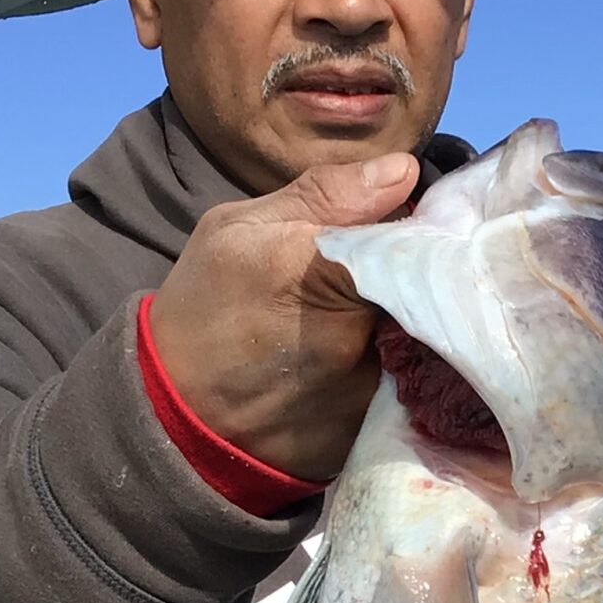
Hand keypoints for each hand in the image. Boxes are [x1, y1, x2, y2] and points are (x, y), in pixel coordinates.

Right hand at [147, 152, 419, 480]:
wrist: (175, 411)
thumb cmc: (203, 308)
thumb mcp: (239, 229)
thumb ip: (326, 196)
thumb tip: (403, 170)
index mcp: (324, 274)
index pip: (416, 241)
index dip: (421, 232)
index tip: (409, 227)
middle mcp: (360, 340)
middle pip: (427, 293)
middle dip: (414, 278)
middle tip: (375, 278)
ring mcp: (372, 395)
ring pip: (425, 341)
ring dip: (410, 325)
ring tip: (358, 325)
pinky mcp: (376, 433)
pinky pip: (411, 387)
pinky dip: (399, 370)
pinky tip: (357, 365)